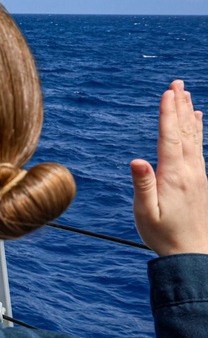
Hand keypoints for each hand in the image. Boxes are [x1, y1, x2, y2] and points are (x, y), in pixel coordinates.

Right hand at [131, 80, 207, 255]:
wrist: (193, 254)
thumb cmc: (164, 235)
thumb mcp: (146, 213)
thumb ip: (143, 185)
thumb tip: (137, 160)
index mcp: (174, 176)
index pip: (170, 138)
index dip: (168, 114)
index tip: (167, 92)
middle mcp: (190, 171)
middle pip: (184, 132)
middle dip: (179, 106)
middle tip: (177, 83)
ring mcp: (198, 175)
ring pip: (193, 138)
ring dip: (188, 115)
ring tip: (187, 96)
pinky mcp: (200, 181)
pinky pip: (198, 148)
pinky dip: (196, 131)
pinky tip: (196, 123)